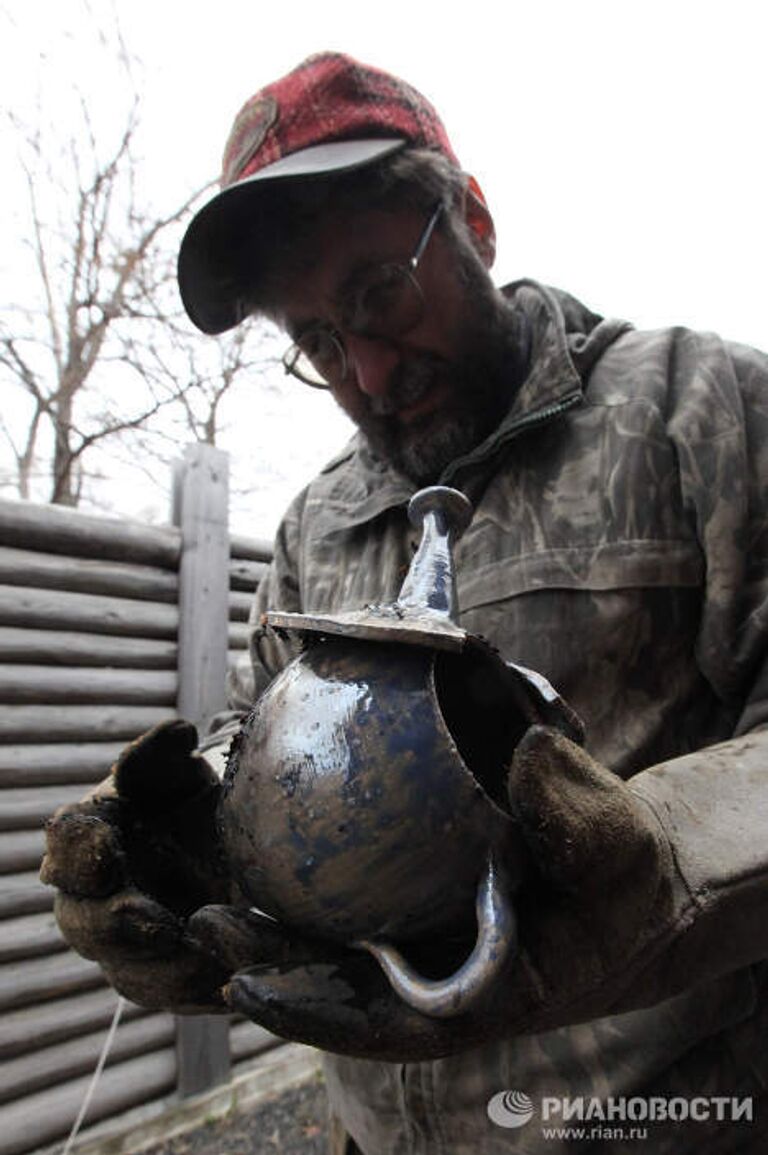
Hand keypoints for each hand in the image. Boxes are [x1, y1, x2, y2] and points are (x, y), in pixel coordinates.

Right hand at [41, 720, 235, 1011]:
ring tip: (205, 956)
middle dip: (116, 924)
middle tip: (159, 919)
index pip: (66, 843)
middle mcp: (94, 899)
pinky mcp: (166, 977)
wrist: (222, 839)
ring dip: (166, 970)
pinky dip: (202, 992)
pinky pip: (177, 998)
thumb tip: (176, 734)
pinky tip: (231, 981)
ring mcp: (127, 947)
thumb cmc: (185, 798)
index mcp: (88, 838)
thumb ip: (165, 755)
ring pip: (130, 975)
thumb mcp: (178, 771)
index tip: (107, 841)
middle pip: (84, 924)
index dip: (79, 846)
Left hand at [189, 727, 683, 1058]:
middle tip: (203, 925)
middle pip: (341, 988)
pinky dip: (313, 883)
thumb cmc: (624, 879)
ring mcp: (425, 945)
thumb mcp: (618, 850)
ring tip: (205, 901)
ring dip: (273, 931)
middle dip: (268, 968)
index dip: (314, 1013)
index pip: (388, 1023)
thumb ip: (580, 817)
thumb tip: (529, 752)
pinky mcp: (419, 906)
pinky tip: (267, 840)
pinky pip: (358, 900)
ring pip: (337, 948)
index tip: (246, 989)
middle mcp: (441, 979)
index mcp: (486, 996)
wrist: (621, 879)